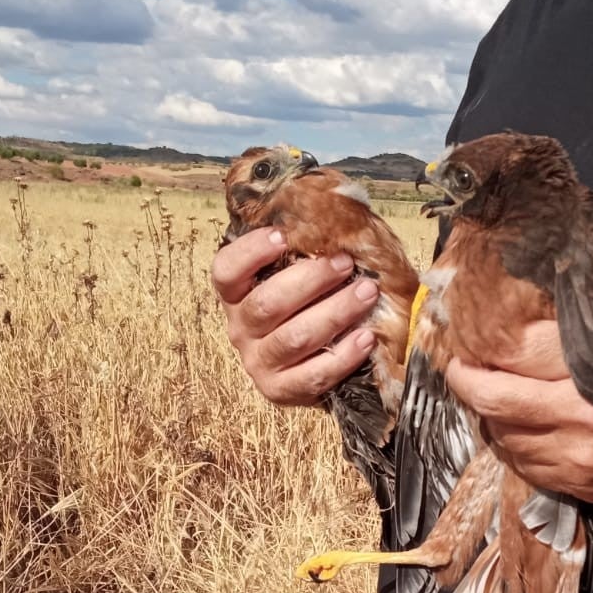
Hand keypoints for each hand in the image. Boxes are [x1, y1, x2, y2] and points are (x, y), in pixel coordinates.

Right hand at [211, 226, 379, 406]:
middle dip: (311, 280)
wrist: (314, 362)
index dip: (249, 253)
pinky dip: (342, 356)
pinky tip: (366, 337)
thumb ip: (310, 247)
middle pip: (267, 304)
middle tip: (345, 263)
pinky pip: (312, 375)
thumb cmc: (311, 304)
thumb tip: (342, 202)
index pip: (225, 271)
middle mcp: (240, 328)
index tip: (281, 236)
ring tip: (366, 292)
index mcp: (236, 294)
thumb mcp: (301, 273)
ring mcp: (258, 362)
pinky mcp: (280, 391)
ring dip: (334, 312)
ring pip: (293, 338)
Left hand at [445, 320, 592, 502]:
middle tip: (460, 365)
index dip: (480, 342)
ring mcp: (582, 455)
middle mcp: (586, 412)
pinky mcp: (583, 484)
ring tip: (491, 392)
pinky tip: (520, 424)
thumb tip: (522, 298)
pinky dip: (513, 443)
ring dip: (488, 413)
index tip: (468, 333)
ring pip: (503, 435)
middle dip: (465, 379)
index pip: (513, 351)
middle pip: (493, 398)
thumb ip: (581, 317)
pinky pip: (524, 466)